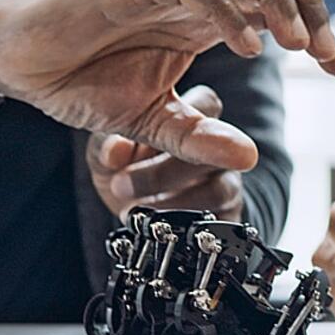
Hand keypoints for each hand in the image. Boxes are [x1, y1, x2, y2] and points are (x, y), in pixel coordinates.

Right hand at [0, 0, 334, 171]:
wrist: (25, 63)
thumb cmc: (87, 79)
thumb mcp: (154, 121)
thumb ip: (198, 136)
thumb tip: (249, 157)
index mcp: (204, 17)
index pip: (274, 6)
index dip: (315, 31)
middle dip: (308, 5)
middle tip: (331, 56)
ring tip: (298, 45)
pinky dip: (224, 10)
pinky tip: (246, 48)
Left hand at [87, 85, 242, 222]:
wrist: (138, 213)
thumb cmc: (125, 170)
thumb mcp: (108, 154)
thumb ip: (107, 145)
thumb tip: (114, 150)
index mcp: (192, 120)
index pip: (207, 105)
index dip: (184, 122)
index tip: (141, 143)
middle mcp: (217, 150)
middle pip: (217, 149)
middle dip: (166, 170)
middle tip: (123, 184)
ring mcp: (226, 184)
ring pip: (220, 188)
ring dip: (175, 203)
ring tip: (136, 210)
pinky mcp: (226, 218)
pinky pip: (219, 224)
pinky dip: (188, 228)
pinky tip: (158, 230)